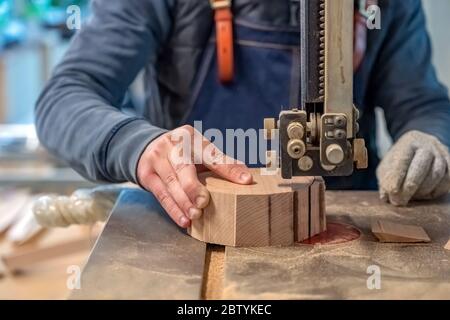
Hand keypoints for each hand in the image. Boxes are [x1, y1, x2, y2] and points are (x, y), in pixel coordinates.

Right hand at [137, 125, 252, 227]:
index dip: (229, 168)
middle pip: (184, 167)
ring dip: (183, 202)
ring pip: (171, 182)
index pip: (212, 154)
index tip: (245, 181)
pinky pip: (161, 194)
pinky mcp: (147, 174)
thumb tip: (246, 177)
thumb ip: (219, 162)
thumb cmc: (182, 152)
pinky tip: (183, 220)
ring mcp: (157, 158)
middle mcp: (173, 145)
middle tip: (204, 202)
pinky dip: (173, 209)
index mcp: (191, 137)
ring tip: (195, 215)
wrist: (146, 146)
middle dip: (194, 186)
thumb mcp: (199, 150)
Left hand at [377, 130, 449, 205]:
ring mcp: (441, 153)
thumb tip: (386, 197)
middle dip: (409, 187)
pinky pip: (448, 179)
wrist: (419, 147)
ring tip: (411, 197)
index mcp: (408, 142)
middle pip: (420, 167)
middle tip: (400, 201)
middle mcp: (427, 144)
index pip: (402, 160)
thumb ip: (386, 180)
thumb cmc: (399, 160)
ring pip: (436, 174)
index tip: (392, 193)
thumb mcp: (387, 166)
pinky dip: (438, 190)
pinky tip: (426, 195)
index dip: (397, 178)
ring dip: (423, 190)